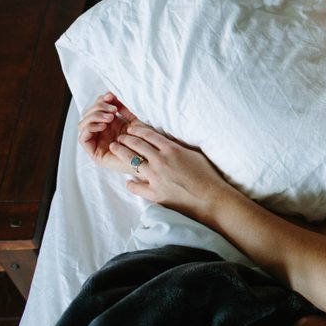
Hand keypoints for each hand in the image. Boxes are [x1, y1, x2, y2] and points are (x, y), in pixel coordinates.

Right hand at [77, 92, 139, 174]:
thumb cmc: (145, 142)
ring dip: (94, 116)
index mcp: (109, 124)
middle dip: (98, 107)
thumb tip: (111, 96)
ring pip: (83, 124)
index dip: (101, 100)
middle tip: (113, 109)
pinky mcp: (94, 153)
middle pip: (88, 114)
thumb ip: (123, 109)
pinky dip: (90, 128)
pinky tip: (103, 126)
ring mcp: (96, 143)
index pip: (97, 108)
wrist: (149, 160)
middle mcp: (100, 133)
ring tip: (110, 117)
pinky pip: (83, 138)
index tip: (111, 95)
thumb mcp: (134, 121)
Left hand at [108, 123, 232, 221]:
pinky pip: (135, 186)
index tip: (131, 128)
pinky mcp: (154, 193)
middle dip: (126, 139)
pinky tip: (128, 181)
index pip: (149, 135)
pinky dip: (130, 183)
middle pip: (137, 145)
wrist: (210, 197)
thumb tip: (168, 143)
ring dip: (121, 153)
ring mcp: (155, 177)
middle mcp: (160, 160)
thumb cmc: (206, 174)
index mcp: (171, 149)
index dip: (137, 130)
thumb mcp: (193, 154)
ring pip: (132, 161)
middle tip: (120, 137)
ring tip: (115, 149)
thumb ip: (178, 147)